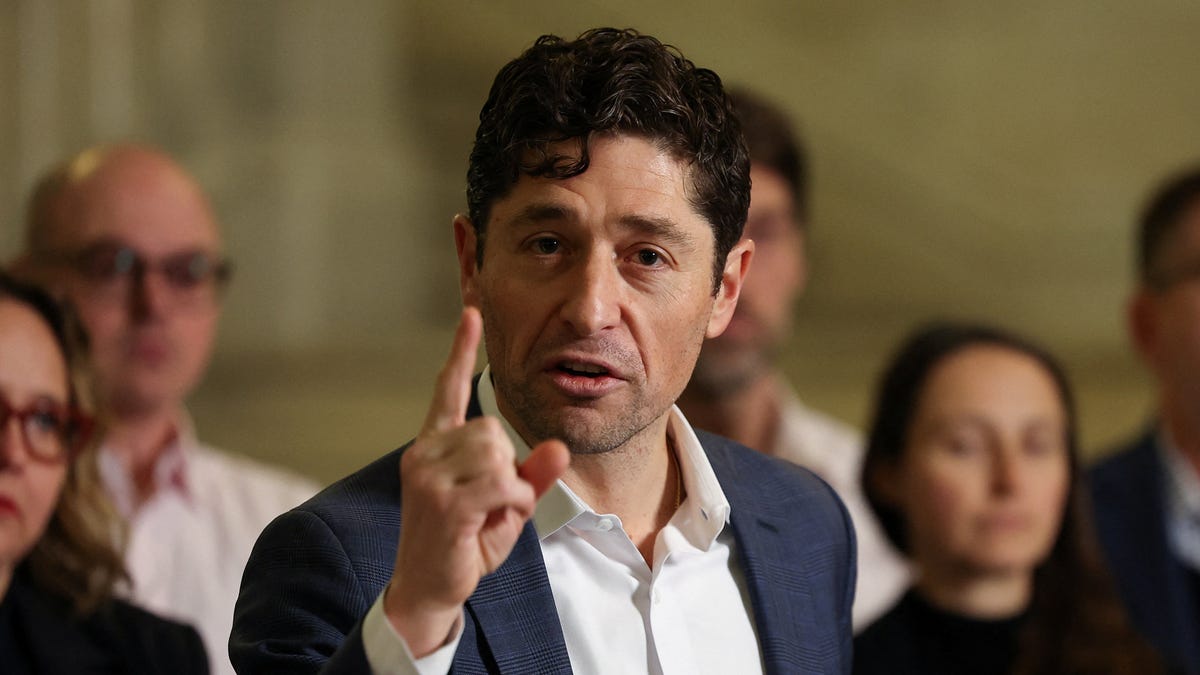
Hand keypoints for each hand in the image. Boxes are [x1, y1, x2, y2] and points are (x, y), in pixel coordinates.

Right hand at [384, 306, 568, 656]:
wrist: (428, 588)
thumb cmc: (464, 544)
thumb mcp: (505, 504)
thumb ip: (531, 474)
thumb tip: (557, 446)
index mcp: (433, 445)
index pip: (447, 389)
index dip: (460, 350)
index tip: (472, 312)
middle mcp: (424, 453)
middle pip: (493, 429)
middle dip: (508, 466)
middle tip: (493, 503)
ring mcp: (428, 477)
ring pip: (499, 454)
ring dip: (512, 488)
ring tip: (489, 514)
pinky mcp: (443, 502)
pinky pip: (503, 483)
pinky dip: (513, 503)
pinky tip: (493, 522)